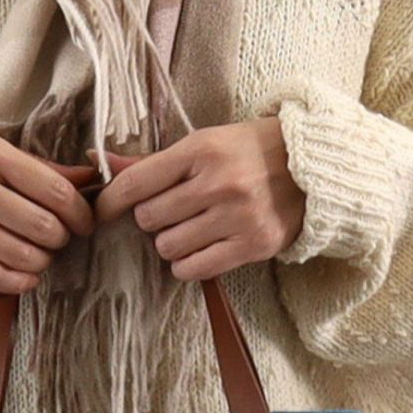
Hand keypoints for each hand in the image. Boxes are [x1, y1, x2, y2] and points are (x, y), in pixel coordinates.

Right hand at [0, 111, 95, 292]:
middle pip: (42, 227)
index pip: (54, 191)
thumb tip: (88, 180)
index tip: (84, 220)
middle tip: (60, 235)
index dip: (80, 212)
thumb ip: (38, 167)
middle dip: (62, 237)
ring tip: (41, 252)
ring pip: (21, 255)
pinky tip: (27, 275)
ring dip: (42, 260)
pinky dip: (19, 281)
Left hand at [91, 115, 304, 279]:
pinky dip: (188, 264)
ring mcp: (238, 216)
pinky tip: (200, 248)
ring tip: (192, 228)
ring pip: (168, 246)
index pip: (135, 183)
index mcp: (202, 150)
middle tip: (172, 210)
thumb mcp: (203, 143)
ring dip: (171, 242)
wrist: (312, 165)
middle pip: (148, 219)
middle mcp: (219, 183)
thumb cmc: (249, 151)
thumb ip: (152, 162)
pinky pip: (194, 269)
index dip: (111, 202)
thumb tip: (99, 159)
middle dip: (152, 218)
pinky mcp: (253, 244)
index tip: (103, 212)